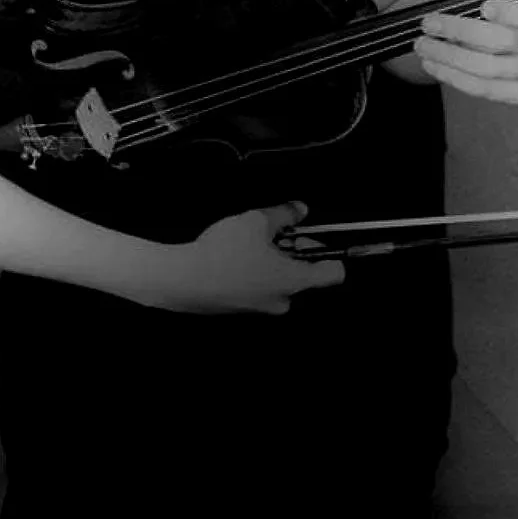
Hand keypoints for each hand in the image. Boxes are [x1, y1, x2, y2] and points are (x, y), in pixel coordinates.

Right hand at [147, 201, 344, 315]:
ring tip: (248, 240)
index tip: (308, 236)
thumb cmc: (227, 251)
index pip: (334, 273)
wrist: (184, 280)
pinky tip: (232, 256)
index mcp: (295, 281)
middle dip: (291, 251)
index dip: (328, 251)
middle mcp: (283, 300)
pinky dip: (253, 272)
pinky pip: (258, 287)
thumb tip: (301, 209)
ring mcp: (260, 308)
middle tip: (271, 231)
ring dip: (270, 261)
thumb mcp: (257, 221)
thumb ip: (283, 214)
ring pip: (278, 280)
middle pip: (303, 275)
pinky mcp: (241, 309)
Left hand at [410, 0, 517, 103]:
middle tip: (429, 23)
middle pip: (508, 40)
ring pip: (490, 68)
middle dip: (462, 30)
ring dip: (450, 56)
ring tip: (423, 45)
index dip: (516, 12)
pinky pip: (485, 89)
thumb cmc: (492, 9)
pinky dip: (454, 77)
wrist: (485, 38)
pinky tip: (433, 65)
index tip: (484, 7)